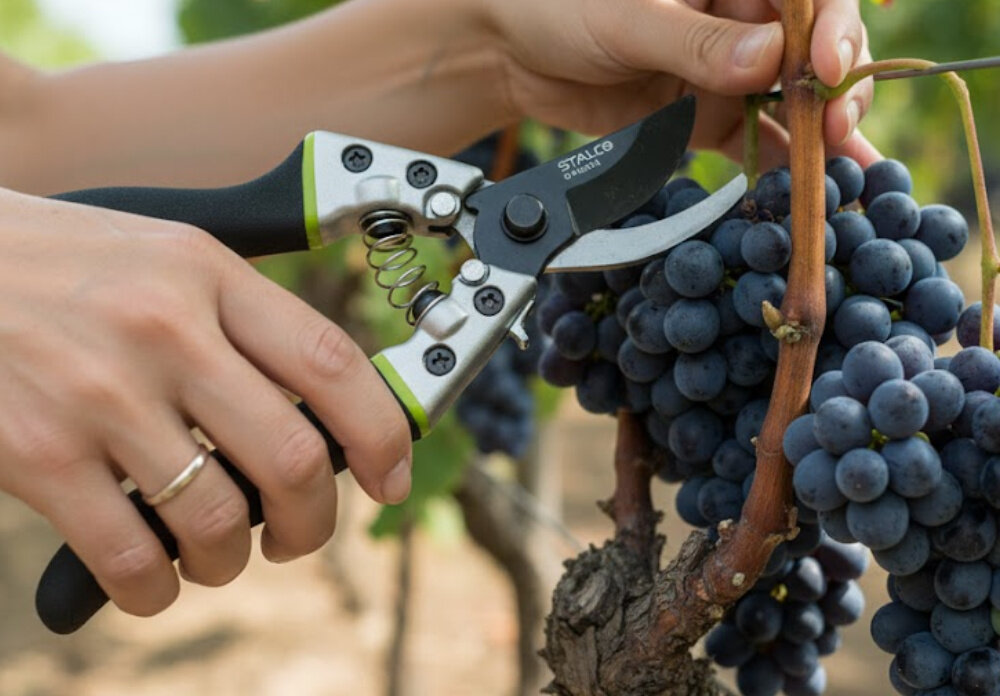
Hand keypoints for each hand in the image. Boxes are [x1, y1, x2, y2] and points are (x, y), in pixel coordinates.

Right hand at [0, 190, 411, 616]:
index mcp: (208, 275)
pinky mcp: (37, 453)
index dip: (382, 434)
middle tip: (301, 534)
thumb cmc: (61, 264)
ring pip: (216, 520)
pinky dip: (156, 589)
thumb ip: (244, 317)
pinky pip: (130, 556)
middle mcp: (164, 330)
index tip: (392, 477)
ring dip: (231, 562)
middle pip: (291, 458)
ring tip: (217, 554)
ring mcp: (99, 394)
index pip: (333, 364)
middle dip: (313, 522)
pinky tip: (154, 579)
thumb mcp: (166, 258)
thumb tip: (323, 402)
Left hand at [484, 0, 878, 168]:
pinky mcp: (708, 116)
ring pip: (796, 99)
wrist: (513, 54)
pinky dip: (787, 161)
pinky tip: (817, 186)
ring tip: (844, 165)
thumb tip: (769, 59)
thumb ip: (696, 42)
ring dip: (825, 131)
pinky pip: (758, 139)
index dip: (833, 28)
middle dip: (837, 87)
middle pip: (816, 50)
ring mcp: (728, 70)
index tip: (826, 66)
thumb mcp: (629, 18)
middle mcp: (742, 18)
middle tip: (836, 126)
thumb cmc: (562, 6)